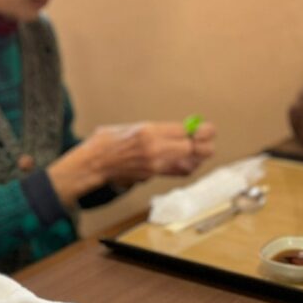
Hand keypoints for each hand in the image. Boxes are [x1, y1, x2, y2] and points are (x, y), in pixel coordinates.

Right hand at [47, 120, 217, 202]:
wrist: (94, 164)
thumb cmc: (108, 142)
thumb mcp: (133, 127)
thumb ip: (157, 130)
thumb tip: (182, 131)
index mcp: (149, 132)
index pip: (187, 131)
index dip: (202, 130)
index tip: (207, 129)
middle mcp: (154, 149)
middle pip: (193, 148)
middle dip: (205, 144)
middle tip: (208, 140)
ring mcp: (154, 165)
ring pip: (189, 162)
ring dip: (198, 156)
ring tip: (201, 150)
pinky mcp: (153, 175)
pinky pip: (178, 171)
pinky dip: (187, 166)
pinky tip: (189, 160)